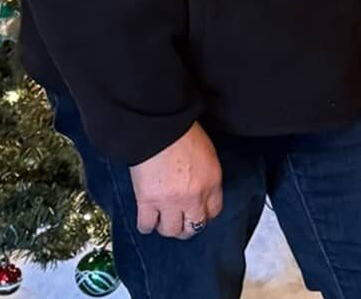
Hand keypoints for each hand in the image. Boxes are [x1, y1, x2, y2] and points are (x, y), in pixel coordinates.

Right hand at [129, 122, 222, 239]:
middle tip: (181, 222)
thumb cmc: (182, 133)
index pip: (214, 212)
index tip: (198, 213)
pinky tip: (147, 221)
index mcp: (212, 182)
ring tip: (163, 221)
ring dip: (168, 228)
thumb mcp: (207, 154)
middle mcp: (194, 197)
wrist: (159, 128)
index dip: (204, 215)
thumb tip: (200, 189)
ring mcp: (171, 202)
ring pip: (171, 231)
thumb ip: (206, 176)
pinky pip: (147, 225)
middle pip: (194, 227)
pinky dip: (147, 226)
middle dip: (187, 227)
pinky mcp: (148, 202)